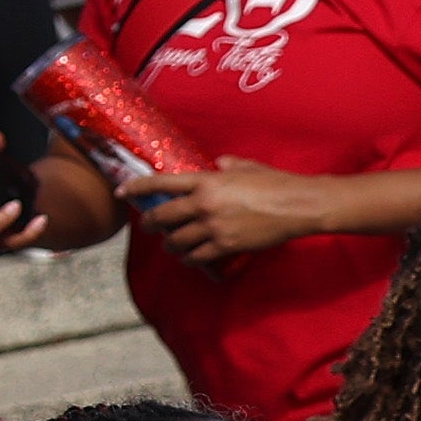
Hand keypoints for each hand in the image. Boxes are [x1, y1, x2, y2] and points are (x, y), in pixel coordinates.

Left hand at [118, 157, 312, 265]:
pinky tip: (189, 258)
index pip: (161, 184)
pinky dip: (189, 258)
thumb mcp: (247, 167)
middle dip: (150, 224)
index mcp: (206, 181)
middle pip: (162, 217)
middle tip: (149, 226)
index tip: (122, 192)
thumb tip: (218, 163)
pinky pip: (196, 256)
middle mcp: (203, 204)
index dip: (137, 187)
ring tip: (171, 244)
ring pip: (177, 241)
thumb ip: (227, 165)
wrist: (298, 205)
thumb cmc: (275, 182)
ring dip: (171, 244)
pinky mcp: (225, 245)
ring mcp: (213, 227)